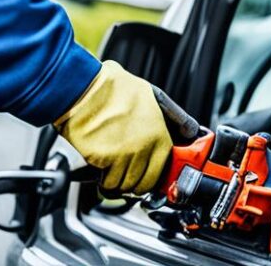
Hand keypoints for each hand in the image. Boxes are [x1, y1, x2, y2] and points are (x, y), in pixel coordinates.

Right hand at [54, 60, 172, 193]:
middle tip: (124, 175)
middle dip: (134, 182)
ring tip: (110, 170)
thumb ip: (167, 114)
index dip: (151, 175)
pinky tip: (100, 169)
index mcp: (158, 133)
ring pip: (126, 184)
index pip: (162, 169)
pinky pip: (108, 182)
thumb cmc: (111, 86)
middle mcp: (145, 147)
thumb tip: (187, 127)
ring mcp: (125, 155)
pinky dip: (104, 181)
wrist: (82, 88)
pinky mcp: (106, 160)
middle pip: (144, 182)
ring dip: (117, 182)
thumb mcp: (149, 93)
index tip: (144, 176)